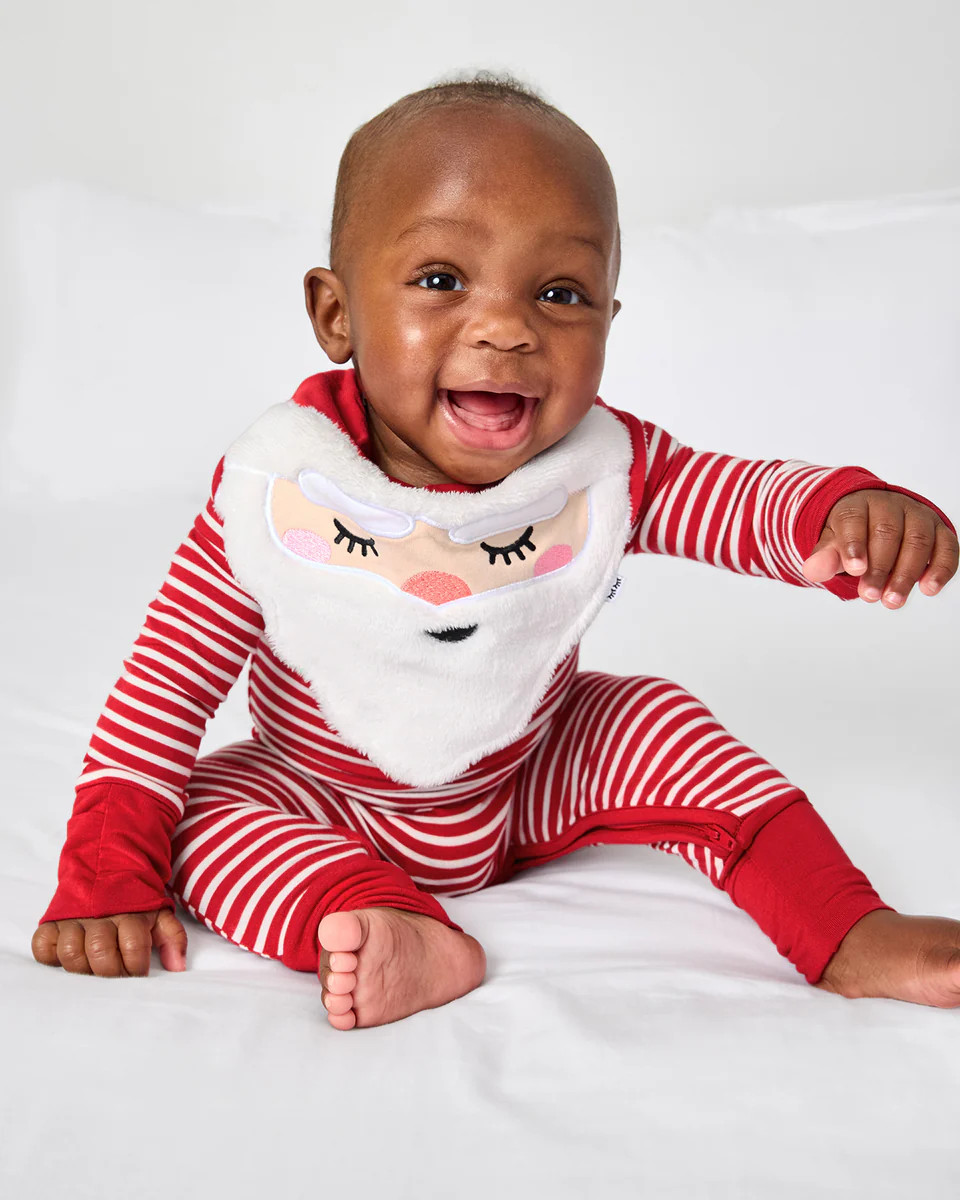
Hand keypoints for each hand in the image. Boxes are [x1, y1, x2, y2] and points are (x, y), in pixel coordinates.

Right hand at [31, 908, 187, 976]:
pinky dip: (50, 956)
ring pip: (71, 952)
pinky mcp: (51, 922)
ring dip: (82, 966)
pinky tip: (65, 956)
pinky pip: (42, 945)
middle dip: (110, 972)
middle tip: (115, 974)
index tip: (138, 973)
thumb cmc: (134, 900)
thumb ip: (173, 938)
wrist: (106, 867)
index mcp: (129, 913)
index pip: (133, 948)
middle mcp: (100, 915)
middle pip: (100, 952)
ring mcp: (73, 918)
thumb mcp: (159, 913)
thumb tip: (177, 967)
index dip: (136, 967)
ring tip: (92, 967)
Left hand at [801, 489, 957, 606]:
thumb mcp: (832, 544)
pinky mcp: (940, 530)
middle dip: (879, 567)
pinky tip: (928, 589)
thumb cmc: (852, 535)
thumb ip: (824, 557)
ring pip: (917, 540)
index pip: (854, 519)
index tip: (854, 569)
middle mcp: (890, 504)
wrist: (876, 521)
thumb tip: (813, 571)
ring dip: (906, 573)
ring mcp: (918, 515)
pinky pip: (947, 546)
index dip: (854, 543)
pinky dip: (941, 568)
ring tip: (892, 600)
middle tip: (869, 596)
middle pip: (887, 532)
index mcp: (858, 504)